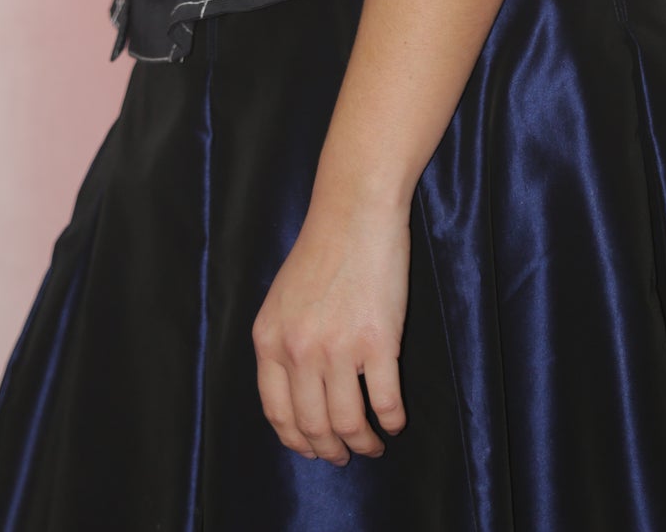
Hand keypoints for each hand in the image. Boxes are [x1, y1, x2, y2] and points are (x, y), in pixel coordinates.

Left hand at [251, 189, 410, 463]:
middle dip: (330, 450)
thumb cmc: (322, 248)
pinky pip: (386, 401)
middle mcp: (299, 351)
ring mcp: (339, 348)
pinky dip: (392, 420)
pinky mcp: (378, 342)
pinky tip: (395, 421)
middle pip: (313, 425)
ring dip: (363, 443)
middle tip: (344, 455)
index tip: (312, 449)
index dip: (296, 440)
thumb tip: (296, 394)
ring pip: (349, 423)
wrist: (355, 211)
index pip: (277, 412)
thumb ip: (283, 343)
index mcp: (270, 340)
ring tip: (373, 445)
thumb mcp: (282, 298)